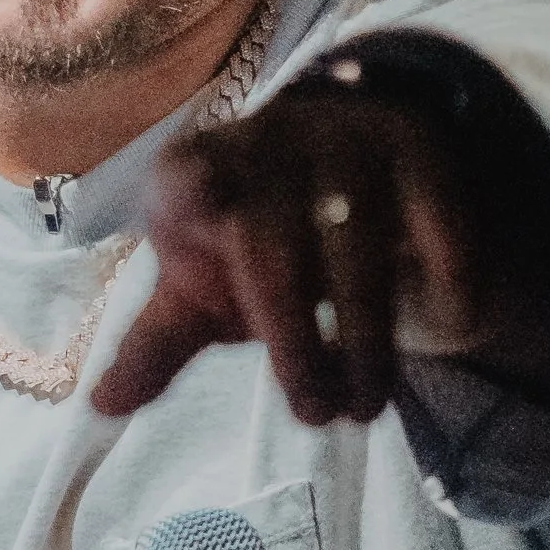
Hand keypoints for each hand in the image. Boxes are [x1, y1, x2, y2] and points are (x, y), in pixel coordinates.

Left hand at [93, 43, 549, 427]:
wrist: (341, 159)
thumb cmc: (253, 238)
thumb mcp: (202, 288)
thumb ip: (156, 344)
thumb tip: (100, 406)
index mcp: (195, 167)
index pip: (185, 182)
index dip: (191, 196)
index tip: (198, 216)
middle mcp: (266, 137)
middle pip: (272, 243)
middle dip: (293, 342)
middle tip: (315, 416)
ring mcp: (343, 133)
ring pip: (355, 240)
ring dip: (365, 337)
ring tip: (366, 406)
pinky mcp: (414, 141)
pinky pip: (434, 215)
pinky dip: (444, 277)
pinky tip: (450, 329)